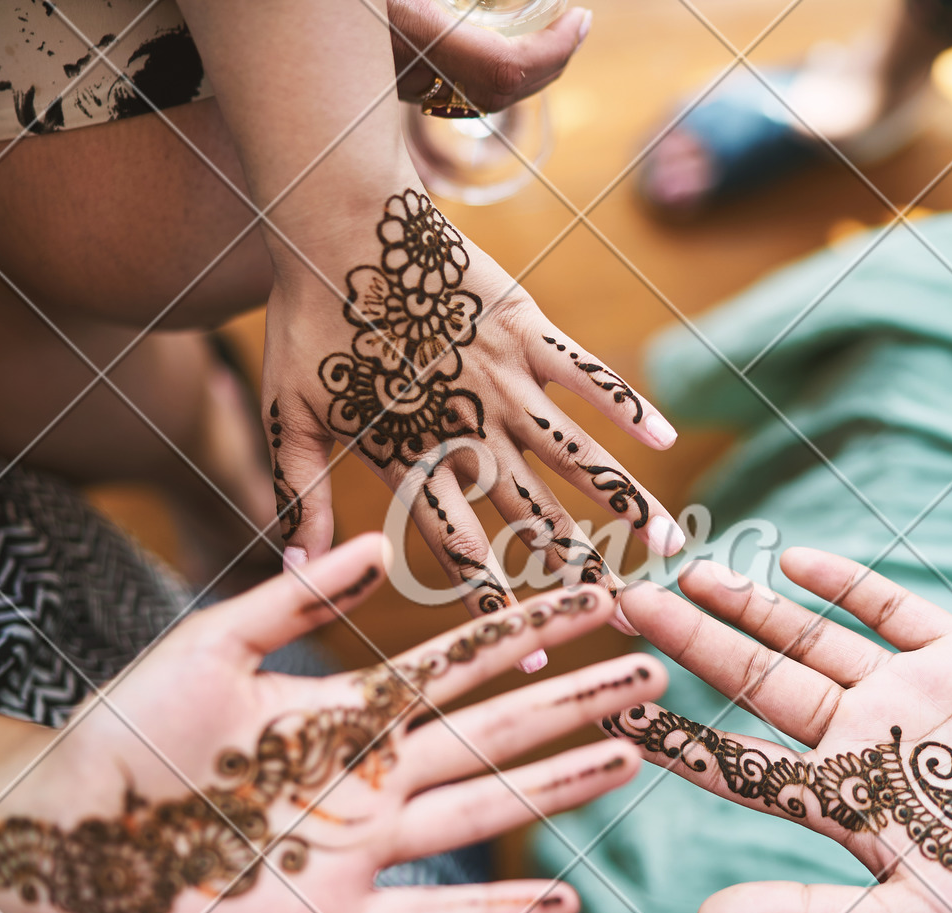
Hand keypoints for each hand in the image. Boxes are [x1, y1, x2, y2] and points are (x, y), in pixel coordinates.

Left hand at [0, 533, 657, 912]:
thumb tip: (374, 541)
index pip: (459, 662)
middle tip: (650, 674)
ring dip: (557, 785)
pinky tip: (561, 898)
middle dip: (574, 701)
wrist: (66, 830)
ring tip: (628, 756)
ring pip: (482, 812)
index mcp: (348, 707)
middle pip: (495, 731)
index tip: (595, 596)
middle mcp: (373, 772)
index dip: (528, 628)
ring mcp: (363, 844)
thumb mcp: (211, 646)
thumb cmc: (130, 728)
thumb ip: (293, 600)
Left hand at [263, 191, 682, 623]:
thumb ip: (298, 495)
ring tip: (665, 542)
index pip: (463, 550)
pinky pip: (587, 375)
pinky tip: (663, 438)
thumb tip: (296, 568)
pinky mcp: (526, 329)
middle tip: (623, 611)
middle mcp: (470, 430)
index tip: (535, 649)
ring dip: (623, 501)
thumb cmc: (309, 322)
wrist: (338, 225)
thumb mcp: (286, 416)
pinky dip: (627, 405)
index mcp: (415, 458)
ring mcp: (505, 379)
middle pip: (534, 514)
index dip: (499, 604)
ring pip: (576, 454)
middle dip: (579, 569)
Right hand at [389, 0, 591, 112]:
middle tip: (578, 25)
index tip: (579, 19)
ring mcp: (407, 87)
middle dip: (552, 61)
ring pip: (486, 98)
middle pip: (505, 91)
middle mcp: (416, 73)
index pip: (506, 67)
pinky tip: (509, 48)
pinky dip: (500, 74)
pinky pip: (464, 92)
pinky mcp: (400, 86)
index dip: (553, 50)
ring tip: (554, 37)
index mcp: (417, 36)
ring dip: (530, 71)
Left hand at [610, 549, 951, 912]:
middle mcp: (861, 738)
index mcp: (840, 801)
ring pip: (810, 637)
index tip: (612, 706)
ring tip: (686, 573)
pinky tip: (792, 562)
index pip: (736, 764)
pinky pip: (892, 609)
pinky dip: (845, 584)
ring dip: (749, 605)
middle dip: (690, 642)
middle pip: (757, 681)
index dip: (674, 737)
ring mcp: (908, 693)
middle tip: (623, 603)